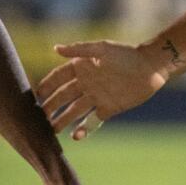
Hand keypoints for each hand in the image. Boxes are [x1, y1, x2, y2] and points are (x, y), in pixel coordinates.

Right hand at [36, 41, 166, 139]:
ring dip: (63, 120)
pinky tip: (75, 136)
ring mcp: (96, 96)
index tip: (34, 96)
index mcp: (82, 67)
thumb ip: (79, 50)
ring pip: (74, 111)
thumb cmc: (126, 54)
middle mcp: (86, 83)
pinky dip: (84, 128)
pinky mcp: (108, 108)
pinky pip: (92, 120)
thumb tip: (55, 48)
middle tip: (39, 118)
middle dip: (51, 106)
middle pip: (63, 97)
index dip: (46, 86)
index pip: (58, 78)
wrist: (151, 67)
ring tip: (51, 131)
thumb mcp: (102, 49)